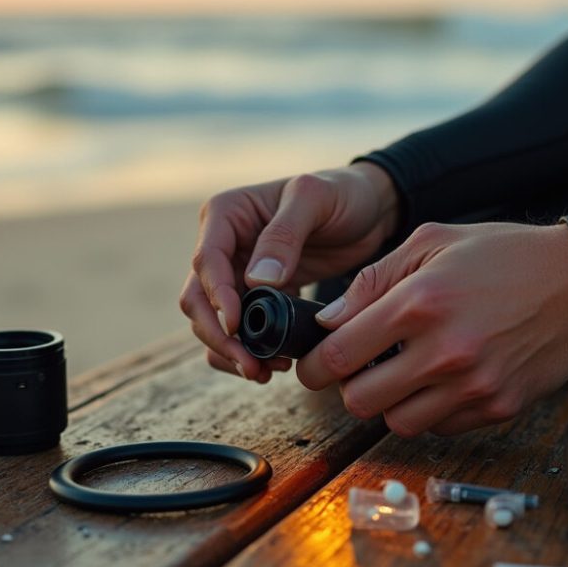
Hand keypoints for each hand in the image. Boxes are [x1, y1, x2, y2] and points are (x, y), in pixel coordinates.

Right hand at [179, 162, 398, 381]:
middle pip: (198, 298)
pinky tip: (275, 364)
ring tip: (264, 372)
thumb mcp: (315, 199)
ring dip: (230, 351)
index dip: (216, 296)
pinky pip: (242, 330)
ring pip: (214, 321)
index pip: (207, 261)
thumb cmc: (342, 193)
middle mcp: (224, 245)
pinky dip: (250, 351)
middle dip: (218, 335)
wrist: (369, 210)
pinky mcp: (258, 298)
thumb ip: (285, 234)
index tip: (237, 325)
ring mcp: (238, 274)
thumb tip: (256, 281)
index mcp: (226, 214)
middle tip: (250, 365)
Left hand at [295, 221, 567, 435]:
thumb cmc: (505, 255)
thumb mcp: (432, 241)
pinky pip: (441, 427)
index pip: (339, 355)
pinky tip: (442, 380)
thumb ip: (374, 279)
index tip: (314, 365)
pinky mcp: (498, 406)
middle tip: (360, 369)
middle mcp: (445, 350)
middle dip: (350, 387)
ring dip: (390, 403)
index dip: (314, 366)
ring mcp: (473, 385)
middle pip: (360, 400)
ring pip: (398, 423)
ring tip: (404, 374)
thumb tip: (330, 319)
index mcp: (420, 303)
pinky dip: (430, 410)